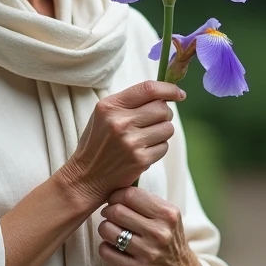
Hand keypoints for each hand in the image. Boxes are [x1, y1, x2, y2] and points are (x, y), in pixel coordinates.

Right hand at [60, 81, 184, 208]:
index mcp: (110, 106)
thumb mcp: (104, 115)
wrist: (86, 176)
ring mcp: (131, 142)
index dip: (169, 89)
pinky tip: (144, 151)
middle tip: (156, 120)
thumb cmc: (98, 142)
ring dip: (162, 132)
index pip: (148, 89)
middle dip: (165, 114)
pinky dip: (159, 148)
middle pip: (162, 108)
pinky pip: (164, 147)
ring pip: (167, 128)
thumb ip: (130, 102)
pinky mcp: (140, 160)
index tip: (179, 93)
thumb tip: (165, 96)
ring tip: (147, 137)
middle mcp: (120, 122)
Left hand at [97, 185, 201, 265]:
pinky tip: (112, 246)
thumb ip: (145, 201)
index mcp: (167, 214)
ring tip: (110, 230)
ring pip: (108, 230)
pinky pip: (106, 252)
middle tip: (109, 214)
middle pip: (116, 211)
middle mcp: (160, 233)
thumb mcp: (167, 215)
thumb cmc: (168, 237)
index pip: (130, 195)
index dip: (116, 195)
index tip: (114, 200)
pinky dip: (104, 247)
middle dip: (107, 211)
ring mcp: (149, 253)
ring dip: (104, 228)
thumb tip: (115, 189)